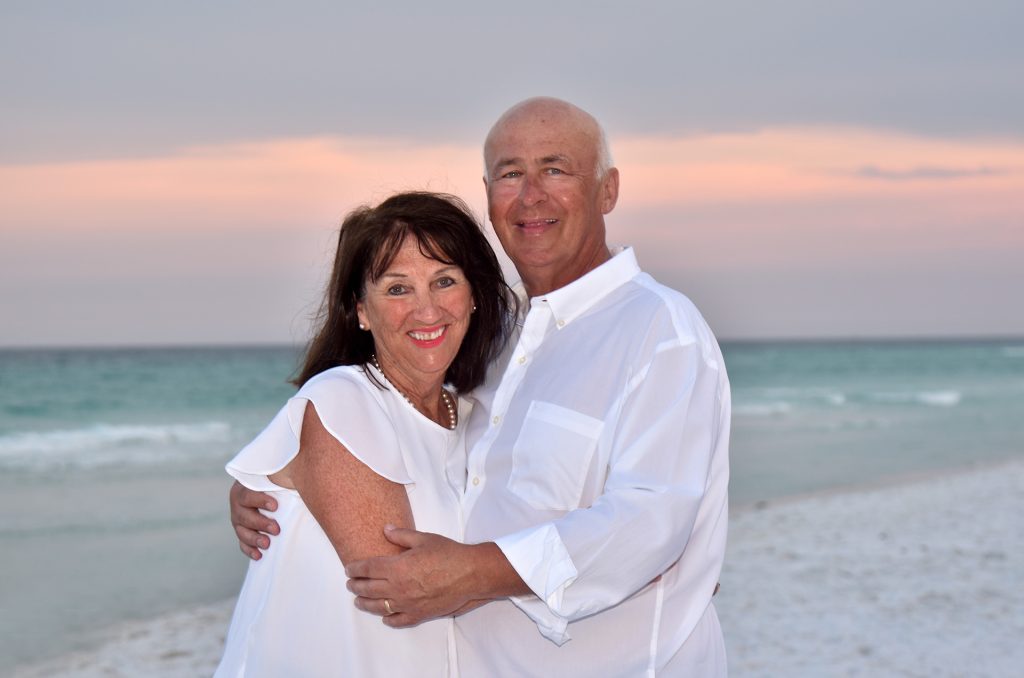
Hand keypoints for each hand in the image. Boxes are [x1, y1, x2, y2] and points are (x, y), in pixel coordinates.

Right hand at [229, 481, 279, 560]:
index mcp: (243, 489)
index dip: (260, 501)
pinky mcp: (242, 532)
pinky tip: (259, 556)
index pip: (248, 495)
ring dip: (254, 539)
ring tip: (267, 544)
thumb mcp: (275, 477)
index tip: (275, 506)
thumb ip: (282, 476)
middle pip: (245, 516)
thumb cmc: (274, 480)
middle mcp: (237, 505)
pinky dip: (249, 550)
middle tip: (276, 529)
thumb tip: (297, 476)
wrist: (264, 488)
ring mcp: (238, 520)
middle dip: (261, 523)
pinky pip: (242, 543)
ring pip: (242, 531)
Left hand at [345, 527, 517, 626]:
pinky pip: (398, 620)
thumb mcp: (423, 539)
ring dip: (365, 604)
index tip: (348, 569)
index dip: (355, 569)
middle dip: (356, 586)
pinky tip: (384, 617)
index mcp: (397, 567)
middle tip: (350, 584)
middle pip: (368, 589)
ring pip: (378, 607)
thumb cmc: (448, 554)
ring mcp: (407, 604)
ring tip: (358, 601)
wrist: (470, 574)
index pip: (367, 569)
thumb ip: (401, 535)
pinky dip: (388, 619)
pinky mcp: (419, 614)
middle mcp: (398, 588)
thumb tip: (386, 529)